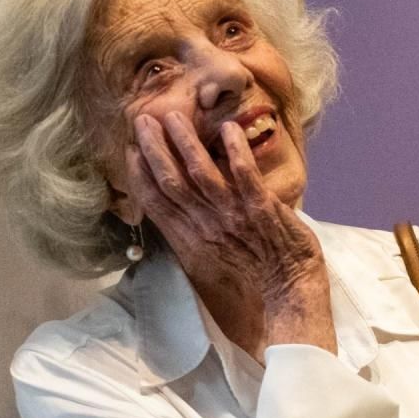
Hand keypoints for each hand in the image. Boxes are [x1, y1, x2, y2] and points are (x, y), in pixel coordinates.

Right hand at [126, 112, 335, 350]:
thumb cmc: (254, 285)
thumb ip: (194, 236)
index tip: (129, 149)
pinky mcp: (263, 211)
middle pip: (172, 182)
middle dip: (155, 149)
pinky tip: (229, 129)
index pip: (157, 203)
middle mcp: (207, 227)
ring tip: (174, 116)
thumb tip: (180, 212)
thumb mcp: (212, 265)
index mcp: (191, 241)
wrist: (289, 301)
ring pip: (202, 173)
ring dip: (186, 143)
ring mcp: (235, 217)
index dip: (140, 175)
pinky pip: (246, 176)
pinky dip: (237, 152)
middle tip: (142, 119)